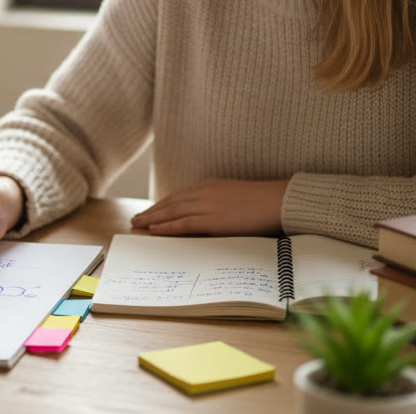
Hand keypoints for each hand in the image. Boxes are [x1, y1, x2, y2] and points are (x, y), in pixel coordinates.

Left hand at [130, 179, 288, 236]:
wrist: (280, 200)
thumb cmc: (265, 202)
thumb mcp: (238, 198)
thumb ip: (222, 204)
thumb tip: (215, 216)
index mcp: (211, 186)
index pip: (180, 196)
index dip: (163, 204)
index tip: (151, 210)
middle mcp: (205, 192)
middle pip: (171, 202)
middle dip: (152, 211)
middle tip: (136, 219)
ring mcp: (208, 205)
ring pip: (172, 212)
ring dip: (152, 219)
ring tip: (138, 225)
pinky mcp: (212, 219)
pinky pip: (183, 224)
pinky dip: (166, 227)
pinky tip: (153, 230)